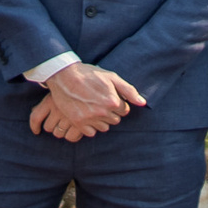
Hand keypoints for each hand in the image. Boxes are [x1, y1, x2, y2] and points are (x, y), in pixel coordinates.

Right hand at [29, 63, 143, 141]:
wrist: (63, 75)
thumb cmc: (89, 74)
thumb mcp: (111, 77)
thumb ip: (129, 91)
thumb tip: (143, 103)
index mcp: (113, 101)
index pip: (124, 111)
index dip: (118, 105)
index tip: (108, 98)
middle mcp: (102, 112)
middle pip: (115, 120)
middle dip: (110, 113)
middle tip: (99, 102)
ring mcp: (89, 118)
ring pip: (104, 127)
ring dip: (100, 121)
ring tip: (92, 108)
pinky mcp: (78, 122)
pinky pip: (91, 132)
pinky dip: (90, 126)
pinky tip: (85, 115)